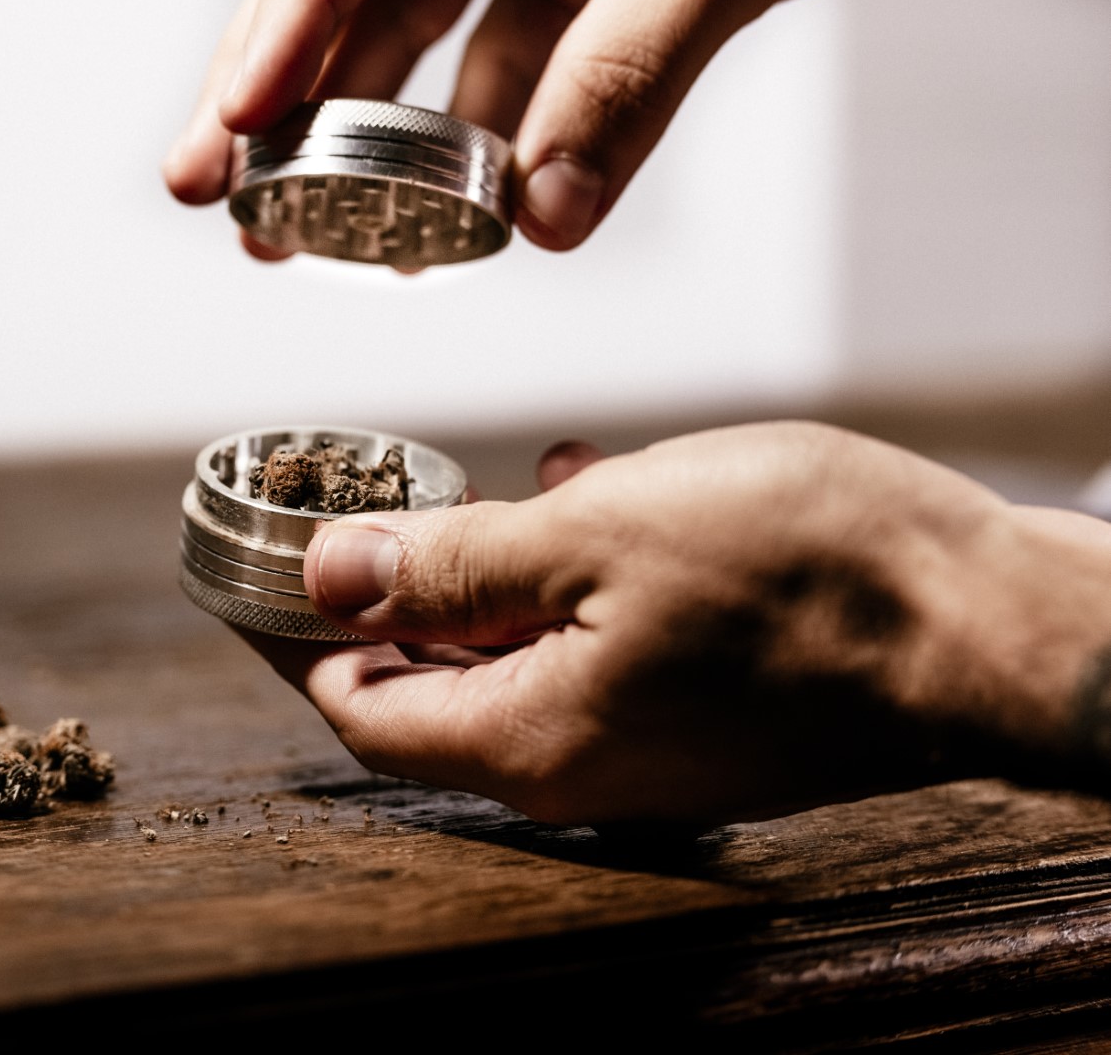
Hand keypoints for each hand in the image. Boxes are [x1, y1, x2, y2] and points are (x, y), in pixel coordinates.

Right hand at [164, 0, 844, 259]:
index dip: (279, 39)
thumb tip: (549, 211)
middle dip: (285, 100)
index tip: (227, 135)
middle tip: (218, 196)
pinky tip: (462, 211)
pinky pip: (522, 58)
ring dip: (380, 137)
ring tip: (318, 233)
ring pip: (427, 36)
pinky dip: (495, 133)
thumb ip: (633, 69)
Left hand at [240, 422, 1110, 826]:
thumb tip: (329, 575)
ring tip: (476, 489)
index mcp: (526, 740)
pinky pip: (596, 647)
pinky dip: (570, 578)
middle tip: (366, 503)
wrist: (990, 627)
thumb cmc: (804, 576)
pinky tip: (591, 493)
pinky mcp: (701, 713)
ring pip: (517, 659)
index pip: (359, 705)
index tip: (264, 564)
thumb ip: (452, 564)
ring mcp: (644, 747)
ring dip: (487, 575)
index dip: (299, 632)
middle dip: (391, 595)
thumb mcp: (596, 539)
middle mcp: (576, 766)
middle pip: (432, 687)